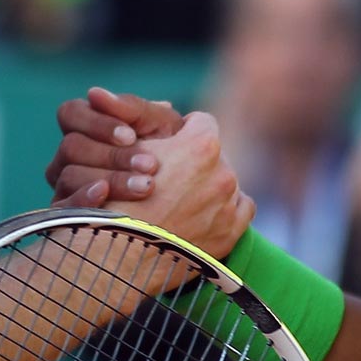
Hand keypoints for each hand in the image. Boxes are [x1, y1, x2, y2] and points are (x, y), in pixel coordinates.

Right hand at [46, 86, 184, 207]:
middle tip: (151, 165)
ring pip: (70, 176)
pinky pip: (64, 209)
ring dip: (112, 179)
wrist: (187, 199)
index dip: (98, 123)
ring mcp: (65, 185)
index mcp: (85, 126)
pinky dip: (85, 200)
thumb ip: (132, 108)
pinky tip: (107, 197)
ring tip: (146, 187)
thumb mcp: (160, 126)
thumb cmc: (174, 152)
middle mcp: (68, 155)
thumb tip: (95, 93)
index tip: (131, 136)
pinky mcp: (68, 216)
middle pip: (71, 146)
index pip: (70, 113)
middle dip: (113, 155)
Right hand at [117, 110, 252, 259]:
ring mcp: (228, 205)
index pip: (202, 122)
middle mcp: (223, 172)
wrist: (119, 254)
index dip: (184, 131)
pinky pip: (242, 209)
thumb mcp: (128, 149)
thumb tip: (167, 107)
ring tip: (182, 200)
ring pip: (226, 183)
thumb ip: (151, 124)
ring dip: (210, 187)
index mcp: (202, 144)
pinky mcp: (230, 233)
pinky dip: (227, 209)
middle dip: (197, 162)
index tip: (172, 144)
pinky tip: (203, 214)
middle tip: (171, 178)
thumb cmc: (118, 198)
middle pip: (215, 155)